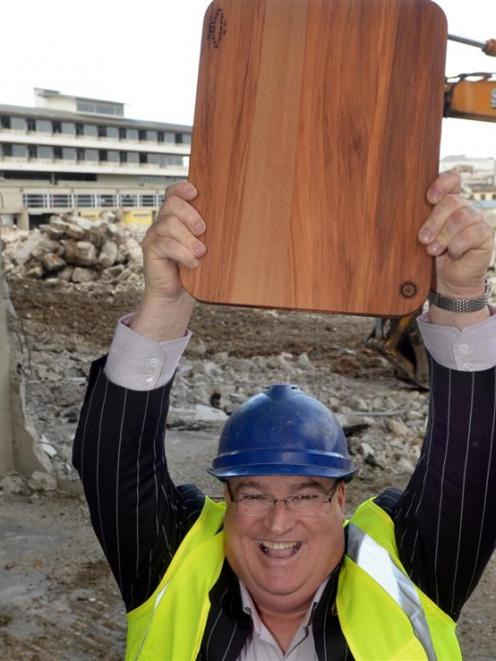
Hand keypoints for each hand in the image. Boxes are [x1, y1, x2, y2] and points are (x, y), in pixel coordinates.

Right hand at [130, 181, 205, 340]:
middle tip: (203, 230)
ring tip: (201, 252)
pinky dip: (182, 253)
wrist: (175, 295)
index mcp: (176, 217)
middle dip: (190, 214)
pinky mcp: (150, 250)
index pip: (174, 193)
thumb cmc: (193, 270)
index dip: (182, 189)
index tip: (195, 193)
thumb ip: (209, 233)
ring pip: (169, 224)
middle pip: (172, 204)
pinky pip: (165, 244)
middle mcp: (163, 222)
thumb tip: (234, 221)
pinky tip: (193, 263)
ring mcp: (155, 235)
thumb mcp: (204, 246)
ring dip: (188, 238)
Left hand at [418, 170, 493, 298]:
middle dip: (434, 222)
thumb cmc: (430, 255)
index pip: (452, 179)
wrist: (448, 280)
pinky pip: (472, 233)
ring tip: (433, 250)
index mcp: (447, 202)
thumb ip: (416, 221)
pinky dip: (458, 246)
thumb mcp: (421, 236)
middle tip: (423, 239)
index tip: (429, 198)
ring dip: (444, 236)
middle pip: (452, 202)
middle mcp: (464, 207)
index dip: (442, 184)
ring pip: (460, 218)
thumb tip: (395, 212)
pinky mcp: (485, 234)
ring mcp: (477, 219)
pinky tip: (452, 254)